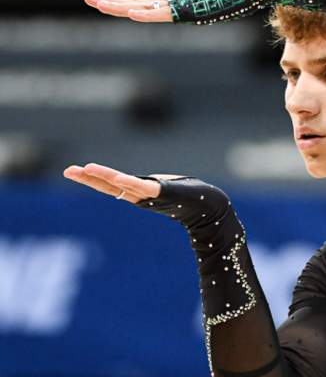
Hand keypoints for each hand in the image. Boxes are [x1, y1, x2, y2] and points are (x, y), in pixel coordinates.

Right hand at [63, 163, 178, 203]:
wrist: (206, 207)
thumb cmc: (185, 198)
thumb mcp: (161, 188)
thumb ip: (149, 187)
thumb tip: (139, 183)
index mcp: (137, 192)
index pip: (109, 185)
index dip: (91, 179)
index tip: (72, 171)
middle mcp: (139, 196)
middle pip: (109, 185)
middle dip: (89, 179)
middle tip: (68, 171)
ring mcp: (150, 196)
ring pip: (123, 185)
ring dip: (104, 177)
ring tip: (86, 169)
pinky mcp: (163, 193)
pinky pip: (145, 188)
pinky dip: (132, 184)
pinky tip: (120, 179)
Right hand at [83, 0, 211, 21]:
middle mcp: (172, 7)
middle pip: (135, 4)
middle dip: (110, 2)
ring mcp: (179, 11)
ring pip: (143, 10)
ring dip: (120, 8)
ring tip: (98, 4)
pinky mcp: (188, 13)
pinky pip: (163, 15)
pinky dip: (147, 15)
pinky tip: (130, 13)